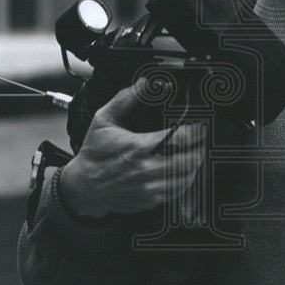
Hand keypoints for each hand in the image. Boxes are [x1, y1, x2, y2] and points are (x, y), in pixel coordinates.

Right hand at [59, 81, 206, 218]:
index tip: (201, 126)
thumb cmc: (94, 153)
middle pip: (190, 159)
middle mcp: (146, 169)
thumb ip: (125, 99)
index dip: (196, 131)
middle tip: (200, 140)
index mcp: (138, 147)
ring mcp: (150, 188)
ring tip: (193, 153)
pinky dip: (185, 180)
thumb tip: (144, 84)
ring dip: (194, 164)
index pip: (179, 138)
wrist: (83, 187)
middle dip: (200, 147)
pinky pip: (178, 191)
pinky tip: (182, 170)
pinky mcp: (151, 200)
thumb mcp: (103, 120)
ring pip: (187, 177)